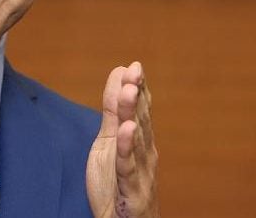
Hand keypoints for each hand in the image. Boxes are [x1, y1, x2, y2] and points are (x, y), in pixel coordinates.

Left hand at [86, 62, 158, 217]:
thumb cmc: (118, 181)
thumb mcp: (110, 140)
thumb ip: (113, 110)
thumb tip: (118, 76)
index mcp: (139, 140)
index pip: (141, 109)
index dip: (138, 88)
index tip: (134, 65)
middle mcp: (145, 153)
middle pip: (140, 119)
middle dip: (137, 94)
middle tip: (135, 69)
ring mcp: (141, 171)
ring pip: (136, 138)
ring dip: (133, 113)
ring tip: (130, 90)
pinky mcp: (131, 189)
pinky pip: (128, 166)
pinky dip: (128, 148)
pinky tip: (127, 130)